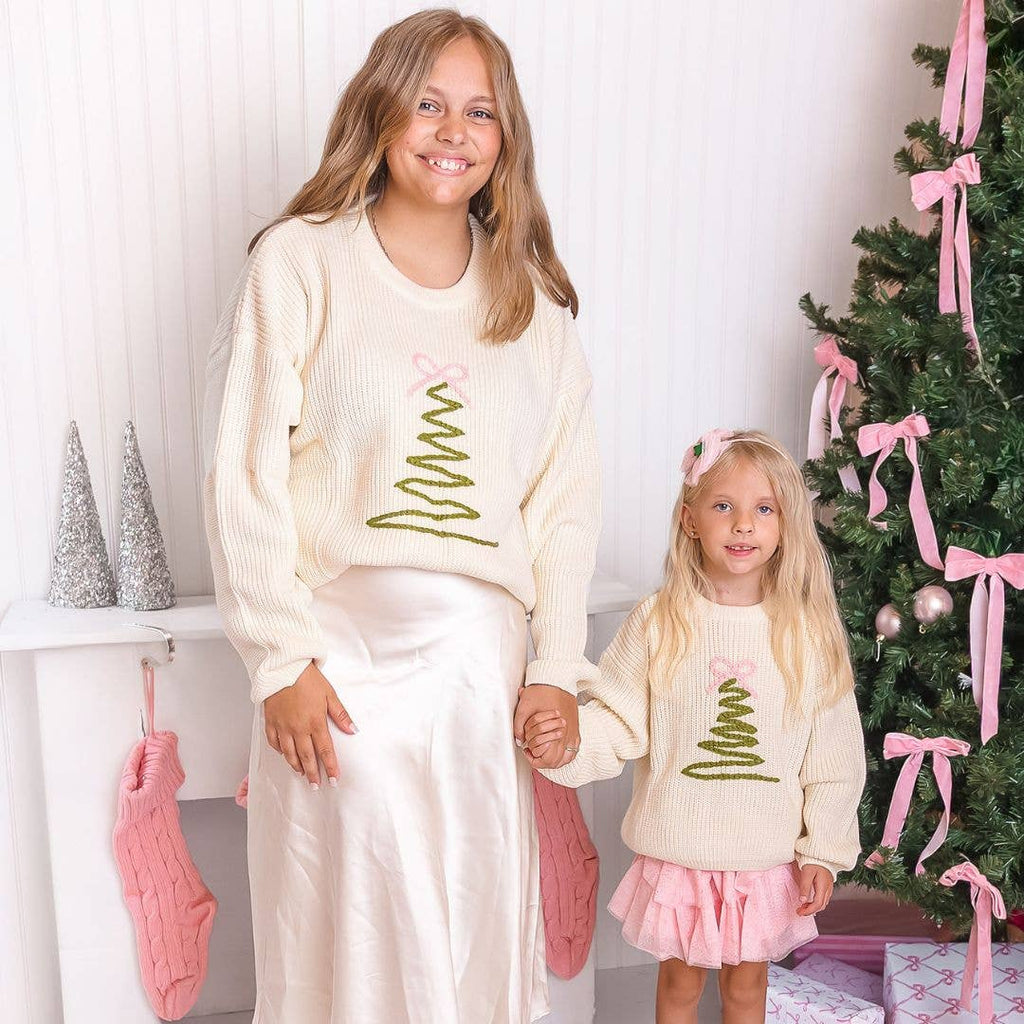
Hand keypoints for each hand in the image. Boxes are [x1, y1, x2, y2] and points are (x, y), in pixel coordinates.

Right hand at [263, 660, 356, 787]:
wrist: (283, 667)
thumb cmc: (307, 678)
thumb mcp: (329, 694)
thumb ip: (341, 715)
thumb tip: (353, 730)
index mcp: (315, 722)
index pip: (325, 750)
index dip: (330, 767)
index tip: (333, 780)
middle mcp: (298, 728)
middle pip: (306, 757)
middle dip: (312, 773)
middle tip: (316, 785)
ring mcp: (283, 726)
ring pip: (289, 753)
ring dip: (295, 765)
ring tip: (301, 774)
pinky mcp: (271, 722)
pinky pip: (274, 742)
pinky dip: (279, 751)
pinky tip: (284, 755)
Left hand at [513, 684, 578, 768]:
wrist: (557, 680)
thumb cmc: (541, 691)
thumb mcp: (524, 707)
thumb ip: (519, 726)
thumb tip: (519, 740)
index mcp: (552, 729)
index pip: (545, 757)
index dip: (533, 758)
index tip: (527, 751)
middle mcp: (565, 734)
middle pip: (555, 761)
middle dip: (543, 761)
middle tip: (534, 753)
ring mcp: (572, 733)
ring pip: (566, 758)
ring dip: (555, 760)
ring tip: (544, 754)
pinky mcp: (576, 730)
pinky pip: (574, 750)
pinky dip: (566, 755)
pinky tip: (558, 752)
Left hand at [796, 864, 833, 915]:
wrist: (821, 852)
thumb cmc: (813, 860)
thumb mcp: (806, 872)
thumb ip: (805, 887)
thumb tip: (802, 901)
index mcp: (823, 887)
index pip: (817, 904)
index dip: (808, 911)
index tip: (799, 912)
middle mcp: (828, 889)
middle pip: (821, 906)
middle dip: (810, 911)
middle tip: (799, 911)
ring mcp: (829, 887)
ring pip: (823, 903)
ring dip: (813, 907)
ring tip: (802, 907)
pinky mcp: (827, 885)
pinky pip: (823, 898)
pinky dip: (816, 902)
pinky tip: (809, 901)